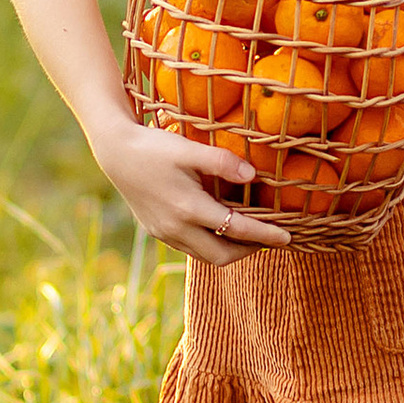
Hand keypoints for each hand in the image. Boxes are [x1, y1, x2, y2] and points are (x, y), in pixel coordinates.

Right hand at [91, 106, 290, 266]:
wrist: (116, 153)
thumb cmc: (156, 147)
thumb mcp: (190, 149)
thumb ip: (223, 162)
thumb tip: (253, 176)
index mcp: (189, 208)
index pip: (237, 229)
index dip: (265, 235)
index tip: (287, 236)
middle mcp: (177, 228)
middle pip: (222, 256)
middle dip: (249, 250)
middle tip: (270, 238)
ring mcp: (165, 233)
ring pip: (205, 255)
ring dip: (229, 248)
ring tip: (249, 234)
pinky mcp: (157, 232)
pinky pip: (190, 248)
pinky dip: (211, 243)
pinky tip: (220, 227)